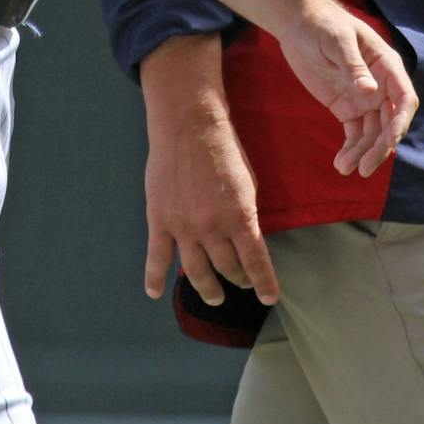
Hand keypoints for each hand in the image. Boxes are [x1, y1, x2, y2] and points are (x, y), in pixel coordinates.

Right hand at [143, 104, 274, 305]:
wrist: (188, 126)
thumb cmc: (223, 150)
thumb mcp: (248, 184)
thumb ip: (246, 215)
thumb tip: (246, 240)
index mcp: (240, 217)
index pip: (256, 262)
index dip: (264, 284)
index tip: (268, 297)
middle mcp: (212, 228)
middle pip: (228, 268)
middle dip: (238, 280)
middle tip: (240, 283)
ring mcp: (184, 227)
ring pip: (197, 272)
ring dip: (208, 289)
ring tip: (215, 297)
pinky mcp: (160, 221)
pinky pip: (157, 258)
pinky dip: (155, 279)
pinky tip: (155, 292)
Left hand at [273, 3, 417, 175]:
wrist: (298, 23)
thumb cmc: (323, 24)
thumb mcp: (338, 41)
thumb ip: (354, 66)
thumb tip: (371, 91)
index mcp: (387, 66)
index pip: (404, 98)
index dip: (401, 122)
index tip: (391, 142)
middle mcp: (381, 86)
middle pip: (390, 122)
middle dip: (380, 146)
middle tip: (364, 167)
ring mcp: (364, 99)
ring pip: (373, 133)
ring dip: (363, 152)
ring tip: (345, 168)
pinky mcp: (346, 107)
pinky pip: (355, 133)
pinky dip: (351, 149)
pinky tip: (341, 163)